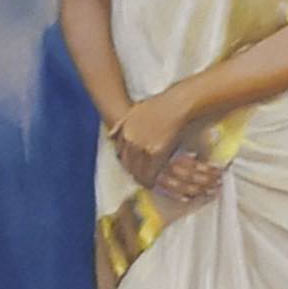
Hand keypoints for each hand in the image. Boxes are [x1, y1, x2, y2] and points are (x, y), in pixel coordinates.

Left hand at [109, 89, 217, 203]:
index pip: (120, 154)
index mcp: (124, 131)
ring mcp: (142, 146)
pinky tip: (157, 182)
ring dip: (144, 179)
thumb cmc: (161, 105)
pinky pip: (152, 171)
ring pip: (139, 170)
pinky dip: (154, 178)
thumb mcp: (134, 111)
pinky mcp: (156, 152)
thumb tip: (110, 135)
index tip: (133, 167)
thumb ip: (122, 124)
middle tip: (142, 180)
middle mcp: (131, 139)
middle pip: (128, 164)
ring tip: (150, 184)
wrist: (177, 104)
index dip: (127, 163)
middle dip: (134, 174)